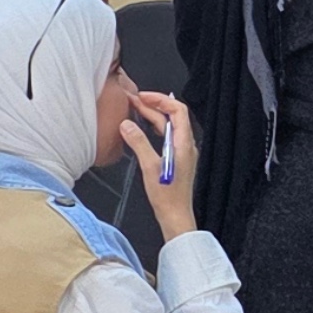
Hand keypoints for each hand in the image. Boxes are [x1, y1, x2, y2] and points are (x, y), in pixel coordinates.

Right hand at [123, 88, 198, 239]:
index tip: (143, 96)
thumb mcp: (150, 167)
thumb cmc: (168, 197)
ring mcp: (182, 152)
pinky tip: (142, 127)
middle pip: (172, 116)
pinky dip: (154, 127)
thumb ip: (139, 143)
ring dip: (153, 116)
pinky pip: (166, 136)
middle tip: (134, 100)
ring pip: (169, 126)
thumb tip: (127, 125)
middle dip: (153, 105)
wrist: (176, 216)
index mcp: (184, 144)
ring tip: (136, 108)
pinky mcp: (176, 159)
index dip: (161, 99)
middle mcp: (186, 145)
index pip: (178, 110)